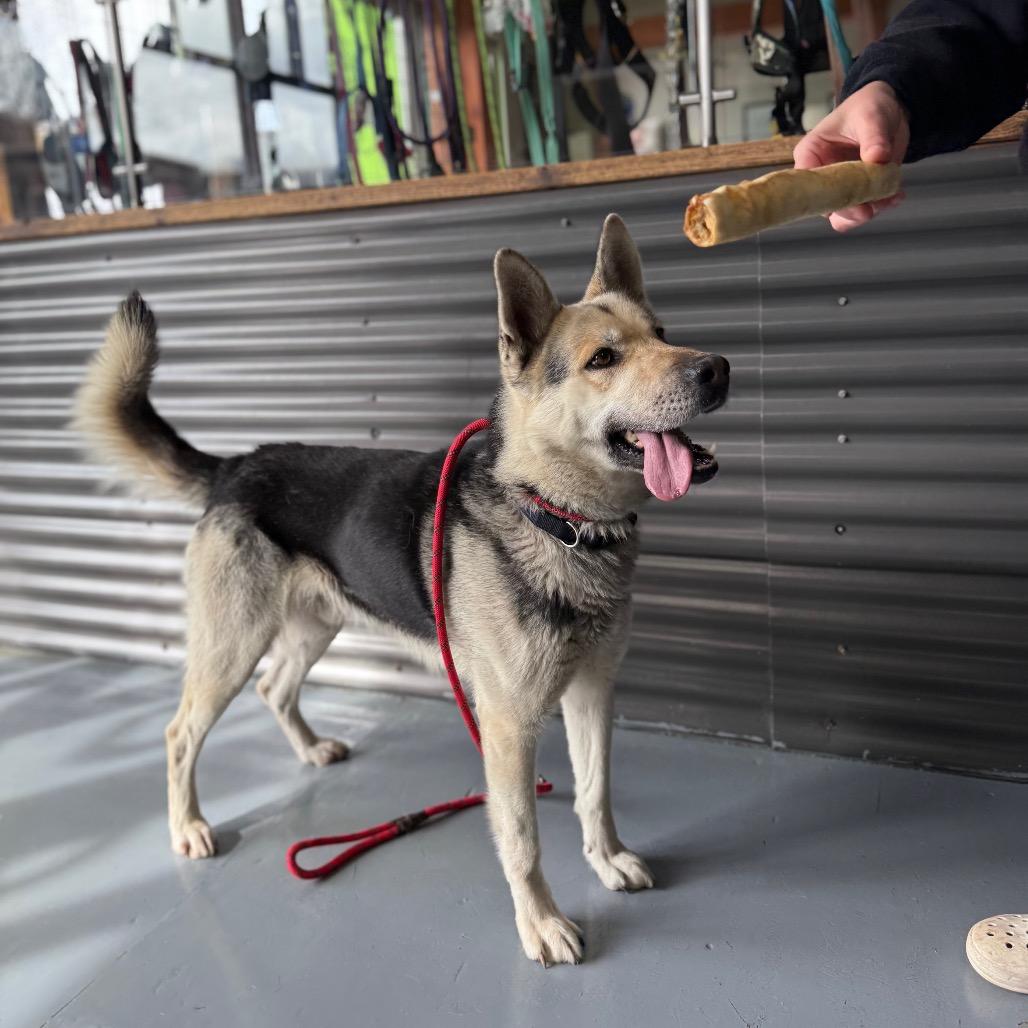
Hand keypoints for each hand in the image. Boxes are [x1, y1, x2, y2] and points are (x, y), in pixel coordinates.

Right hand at [793, 80, 910, 231]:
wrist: (890, 109)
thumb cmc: (869, 106)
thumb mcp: (871, 116)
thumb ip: (874, 137)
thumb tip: (878, 158)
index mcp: (811, 155)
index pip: (806, 184)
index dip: (822, 198)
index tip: (846, 202)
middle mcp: (821, 177)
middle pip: (824, 207)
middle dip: (848, 211)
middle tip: (869, 209)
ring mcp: (839, 187)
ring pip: (843, 215)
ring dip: (867, 212)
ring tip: (890, 197)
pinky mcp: (858, 192)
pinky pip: (865, 209)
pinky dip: (882, 206)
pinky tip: (897, 194)